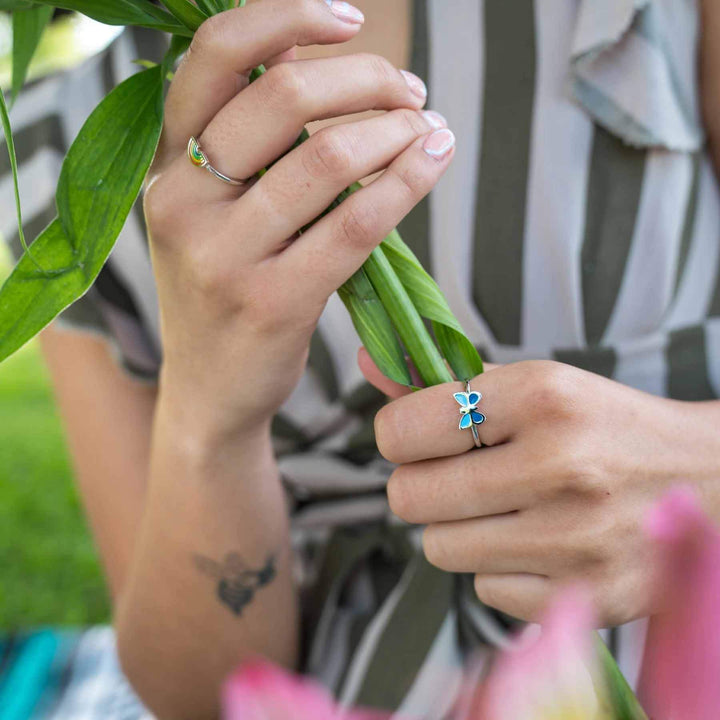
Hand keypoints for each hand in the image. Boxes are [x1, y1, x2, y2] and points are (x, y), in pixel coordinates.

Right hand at [144, 0, 454, 441]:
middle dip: (367, 79)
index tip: (349, 18)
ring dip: (397, 130)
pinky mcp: (272, 302)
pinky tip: (433, 163)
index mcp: (165, 166)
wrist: (210, 392)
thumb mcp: (211, 212)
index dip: (286, 16)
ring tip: (429, 131)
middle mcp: (182, 201)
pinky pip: (354, 223)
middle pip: (283, 96)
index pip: (213, 56)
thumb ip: (247, 139)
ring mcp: (223, 255)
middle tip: (412, 92)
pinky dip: (405, 183)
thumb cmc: (224, 291)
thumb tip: (304, 52)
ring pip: (327, 158)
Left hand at [361, 350, 719, 625]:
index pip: (403, 429)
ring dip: (458, 528)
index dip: (398, 435)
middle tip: (455, 475)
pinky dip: (499, 570)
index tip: (417, 437)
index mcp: (542, 397)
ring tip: (503, 508)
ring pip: (439, 548)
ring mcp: (575, 540)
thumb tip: (367, 361)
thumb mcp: (534, 385)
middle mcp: (559, 467)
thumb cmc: (604, 425)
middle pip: (408, 497)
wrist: (708, 479)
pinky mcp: (589, 597)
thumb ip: (443, 380)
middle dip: (420, 485)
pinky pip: (486, 591)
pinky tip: (537, 545)